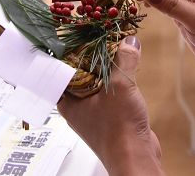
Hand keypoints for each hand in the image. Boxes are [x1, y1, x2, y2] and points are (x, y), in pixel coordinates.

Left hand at [57, 37, 163, 175]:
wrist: (135, 158)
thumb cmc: (118, 129)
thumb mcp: (121, 85)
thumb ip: (124, 60)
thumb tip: (129, 42)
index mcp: (68, 101)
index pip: (59, 71)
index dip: (65, 53)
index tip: (72, 36)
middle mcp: (77, 108)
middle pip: (79, 75)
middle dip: (89, 58)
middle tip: (95, 38)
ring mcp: (93, 113)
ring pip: (96, 84)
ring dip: (105, 70)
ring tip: (112, 49)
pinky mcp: (110, 118)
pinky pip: (109, 94)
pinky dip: (115, 82)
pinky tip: (125, 71)